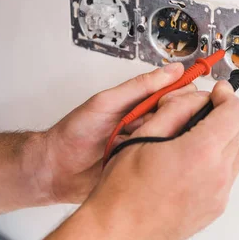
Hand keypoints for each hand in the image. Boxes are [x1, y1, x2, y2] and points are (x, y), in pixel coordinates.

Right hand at [0, 82, 238, 239]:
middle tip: (198, 116)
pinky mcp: (213, 210)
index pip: (236, 112)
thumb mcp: (145, 133)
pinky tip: (189, 166)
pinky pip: (226, 178)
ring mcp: (217, 196)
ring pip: (235, 156)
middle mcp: (216, 174)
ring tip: (193, 141)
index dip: (226, 97)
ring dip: (221, 141)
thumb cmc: (124, 187)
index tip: (216, 94)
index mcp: (201, 151)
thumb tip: (198, 98)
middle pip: (238, 132)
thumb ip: (177, 108)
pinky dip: (216, 165)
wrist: (117, 230)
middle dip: (222, 118)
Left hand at [33, 63, 194, 203]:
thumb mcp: (107, 102)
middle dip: (176, 120)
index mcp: (141, 105)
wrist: (56, 168)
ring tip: (145, 143)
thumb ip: (138, 87)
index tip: (177, 99)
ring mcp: (147, 148)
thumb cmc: (75, 132)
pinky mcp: (144, 169)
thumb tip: (170, 70)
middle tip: (154, 125)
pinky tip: (153, 162)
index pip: (177, 94)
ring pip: (175, 142)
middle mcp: (148, 125)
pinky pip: (163, 166)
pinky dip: (160, 163)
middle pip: (182, 118)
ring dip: (166, 142)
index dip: (182, 95)